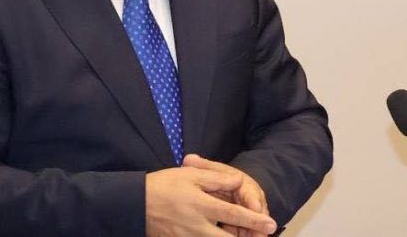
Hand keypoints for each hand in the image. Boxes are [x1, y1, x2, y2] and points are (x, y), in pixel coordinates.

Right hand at [145, 165, 276, 236]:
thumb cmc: (164, 186)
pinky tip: (221, 235)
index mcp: (202, 206)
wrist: (135, 204)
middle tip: (263, 236)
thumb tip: (238, 182)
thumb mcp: (190, 175)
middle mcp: (198, 226)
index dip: (255, 221)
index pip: (235, 215)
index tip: (271, 225)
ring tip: (244, 235)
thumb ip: (217, 179)